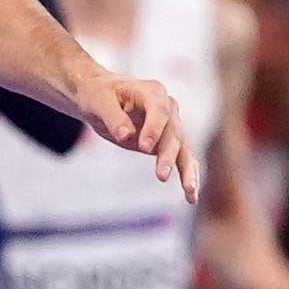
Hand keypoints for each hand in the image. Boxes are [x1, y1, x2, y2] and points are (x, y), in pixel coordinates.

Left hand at [74, 71, 199, 201]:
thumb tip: (126, 137)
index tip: (144, 148)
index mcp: (151, 92)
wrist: (98, 97)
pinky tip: (191, 197)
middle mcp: (167, 108)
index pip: (160, 111)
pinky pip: (181, 159)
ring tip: (190, 192)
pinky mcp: (166, 142)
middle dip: (168, 155)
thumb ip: (113, 118)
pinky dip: (187, 176)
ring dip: (187, 171)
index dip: (154, 129)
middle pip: (173, 133)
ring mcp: (170, 126)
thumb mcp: (98, 102)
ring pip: (183, 150)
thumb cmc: (97, 94)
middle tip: (161, 176)